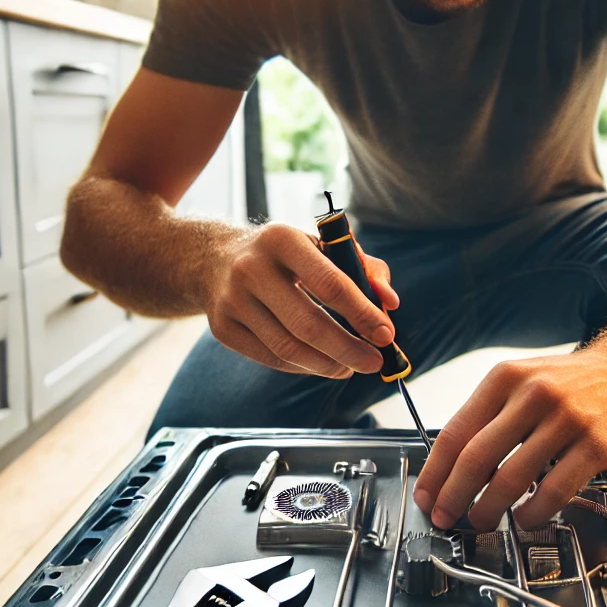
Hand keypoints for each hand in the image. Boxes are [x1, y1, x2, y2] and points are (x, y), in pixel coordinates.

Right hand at [204, 222, 399, 377]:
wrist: (216, 260)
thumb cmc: (286, 256)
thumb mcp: (322, 247)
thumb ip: (365, 269)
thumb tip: (389, 303)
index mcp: (282, 239)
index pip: (330, 283)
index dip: (362, 313)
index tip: (386, 334)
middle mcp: (251, 268)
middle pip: (308, 323)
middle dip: (348, 349)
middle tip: (374, 362)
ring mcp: (232, 300)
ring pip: (288, 348)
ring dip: (327, 364)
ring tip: (350, 367)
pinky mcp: (222, 328)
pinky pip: (270, 359)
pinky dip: (303, 367)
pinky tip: (322, 364)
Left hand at [413, 346, 606, 530]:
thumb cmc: (571, 381)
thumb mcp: (522, 380)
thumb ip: (490, 416)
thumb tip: (452, 468)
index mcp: (506, 378)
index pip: (457, 431)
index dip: (436, 472)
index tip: (427, 496)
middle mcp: (534, 394)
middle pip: (477, 457)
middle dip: (455, 496)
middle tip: (446, 517)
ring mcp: (566, 419)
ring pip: (512, 478)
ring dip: (489, 509)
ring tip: (482, 521)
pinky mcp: (595, 445)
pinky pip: (554, 491)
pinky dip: (532, 513)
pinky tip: (524, 517)